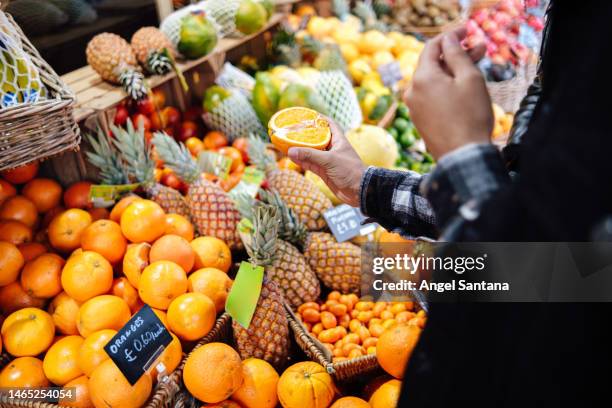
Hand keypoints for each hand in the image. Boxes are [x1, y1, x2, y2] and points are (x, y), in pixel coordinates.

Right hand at [288, 120, 365, 206]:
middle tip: (292, 130)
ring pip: (311, 152)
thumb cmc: (350, 171)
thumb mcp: (329, 160)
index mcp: (338, 140)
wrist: (360, 191)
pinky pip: (310, 164)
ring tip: (287, 144)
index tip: (307, 115)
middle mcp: (333, 149)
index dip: (319, 118)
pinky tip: (292, 158)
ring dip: (301, 149)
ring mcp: (328, 161)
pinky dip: (302, 161)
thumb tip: (291, 151)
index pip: (329, 124)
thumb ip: (310, 155)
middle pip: (317, 138)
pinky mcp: (324, 172)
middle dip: (305, 135)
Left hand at [405, 27, 492, 159]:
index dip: (450, 36)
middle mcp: (412, 91)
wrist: (462, 157)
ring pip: (433, 81)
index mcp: (422, 78)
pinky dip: (446, 88)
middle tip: (479, 48)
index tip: (467, 30)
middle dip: (455, 54)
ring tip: (476, 67)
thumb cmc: (470, 117)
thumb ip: (457, 55)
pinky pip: (432, 96)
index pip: (432, 47)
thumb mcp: (469, 79)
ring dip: (452, 72)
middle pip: (432, 64)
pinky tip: (463, 88)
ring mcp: (414, 108)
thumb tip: (448, 40)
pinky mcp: (420, 121)